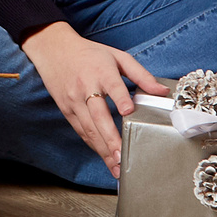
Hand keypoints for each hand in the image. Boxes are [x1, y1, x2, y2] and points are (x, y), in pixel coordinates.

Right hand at [20, 21, 165, 179]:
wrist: (54, 50)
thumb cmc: (89, 54)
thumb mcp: (117, 57)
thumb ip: (141, 75)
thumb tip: (162, 91)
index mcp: (101, 71)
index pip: (112, 86)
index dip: (120, 99)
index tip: (128, 112)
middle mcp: (86, 87)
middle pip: (98, 115)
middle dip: (110, 138)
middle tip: (122, 156)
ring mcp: (74, 100)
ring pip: (89, 128)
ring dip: (103, 149)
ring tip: (116, 166)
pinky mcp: (66, 110)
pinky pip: (81, 130)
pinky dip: (93, 145)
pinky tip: (105, 156)